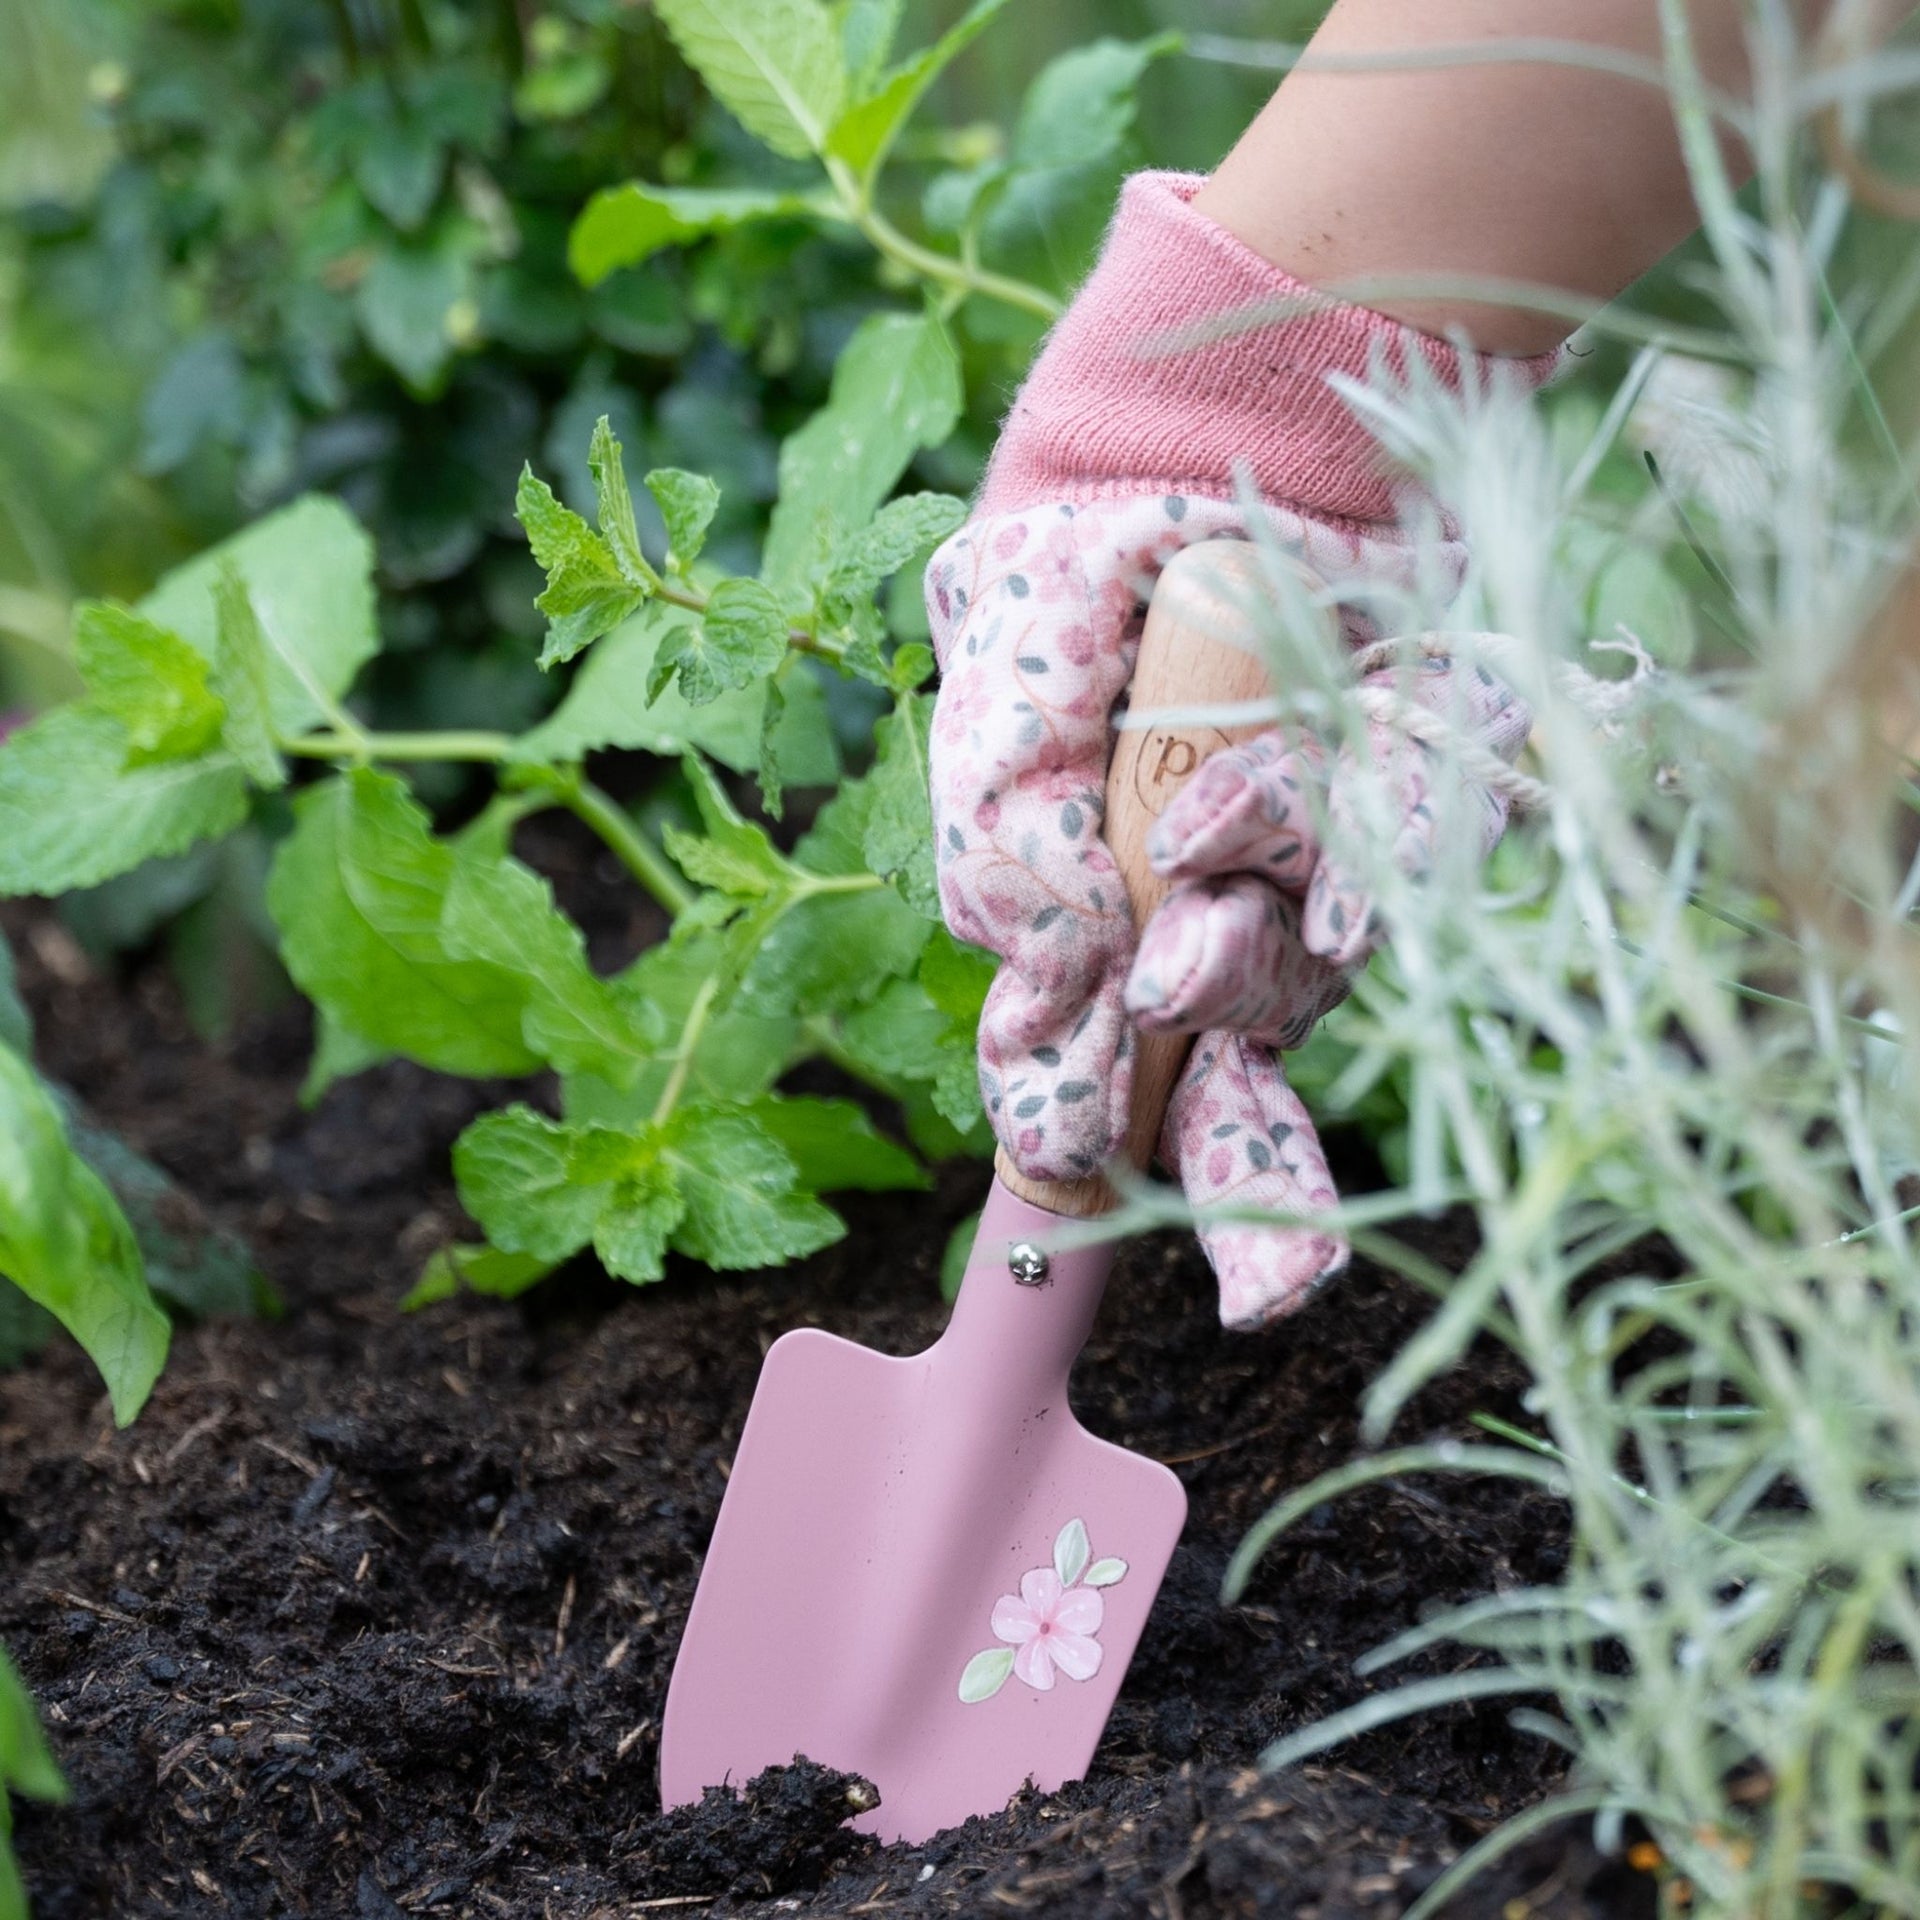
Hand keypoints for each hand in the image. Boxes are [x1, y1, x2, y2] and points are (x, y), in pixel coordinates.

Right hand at [925, 173, 1547, 1327]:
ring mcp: (1316, 880)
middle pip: (1233, 1093)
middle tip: (1265, 1290)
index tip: (1059, 1218)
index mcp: (1099, 939)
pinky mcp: (1411, 803)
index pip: (1083, 1077)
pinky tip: (1308, 832)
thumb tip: (1059, 963)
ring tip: (1192, 929)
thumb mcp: (994, 710)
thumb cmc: (1061, 601)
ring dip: (1248, 974)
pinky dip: (1361, 849)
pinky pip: (1404, 854)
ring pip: (1304, 982)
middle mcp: (1213, 934)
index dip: (1071, 1149)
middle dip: (1250, 1194)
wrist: (1185, 455)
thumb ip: (998, 841)